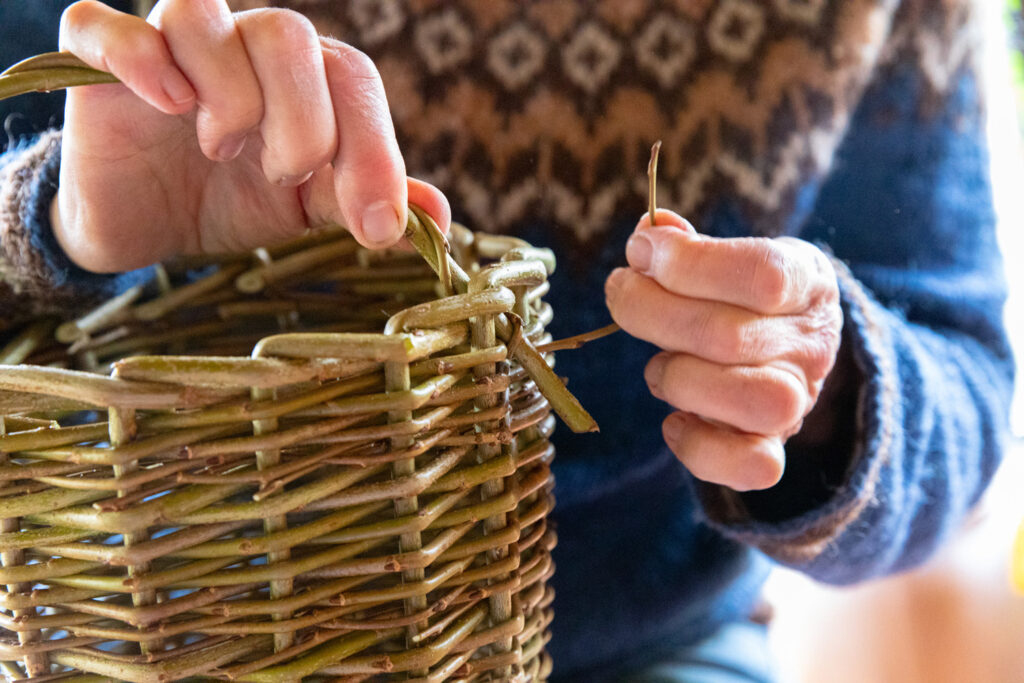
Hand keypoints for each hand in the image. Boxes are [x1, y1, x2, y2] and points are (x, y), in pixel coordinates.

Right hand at [54, 0, 449, 272]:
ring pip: (201, 14)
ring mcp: (170, 50)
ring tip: (221, 148)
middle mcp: (241, 49)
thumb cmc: (234, 202)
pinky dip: (139, 57)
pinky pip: (103, 26)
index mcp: (302, 78)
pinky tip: (169, 106)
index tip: (377, 227)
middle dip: (302, 118)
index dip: (373, 149)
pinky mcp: (99, 66)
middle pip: (285, 35)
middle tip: (286, 176)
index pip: (351, 79)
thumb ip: (366, 199)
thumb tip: (438, 218)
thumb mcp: (309, 209)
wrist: (147, 228)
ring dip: (227, 89)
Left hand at [605, 210, 842, 490]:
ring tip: (657, 365)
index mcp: (807, 282)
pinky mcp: (775, 448)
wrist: (788, 349)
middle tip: (621, 291)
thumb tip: (650, 232)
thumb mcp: (731, 253)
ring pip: (751, 402)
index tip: (640, 251)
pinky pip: (752, 466)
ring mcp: (798, 402)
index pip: (761, 275)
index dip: (688, 263)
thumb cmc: (742, 294)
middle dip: (650, 311)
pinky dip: (700, 447)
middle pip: (728, 337)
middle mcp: (812, 344)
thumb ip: (688, 245)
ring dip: (680, 379)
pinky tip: (674, 420)